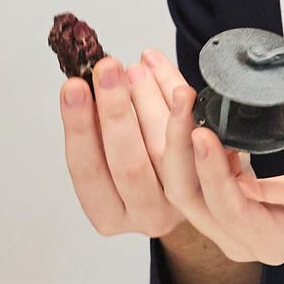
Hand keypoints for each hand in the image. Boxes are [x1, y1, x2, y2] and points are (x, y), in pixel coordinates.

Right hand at [59, 50, 185, 239]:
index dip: (79, 127)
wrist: (192, 190)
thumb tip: (82, 84)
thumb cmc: (138, 167)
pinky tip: (170, 79)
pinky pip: (194, 143)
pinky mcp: (209, 185)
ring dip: (148, 103)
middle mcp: (145, 214)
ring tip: (136, 69)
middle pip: (128, 164)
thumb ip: (97, 129)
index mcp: (109, 213)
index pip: (87, 170)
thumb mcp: (108, 157)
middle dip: (115, 111)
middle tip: (107, 69)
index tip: (74, 87)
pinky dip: (179, 106)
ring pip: (164, 151)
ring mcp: (181, 204)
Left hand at [162, 97, 283, 283]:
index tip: (203, 131)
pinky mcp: (233, 201)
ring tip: (174, 87)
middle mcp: (242, 237)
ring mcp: (232, 221)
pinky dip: (193, 135)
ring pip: (187, 180)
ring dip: (177, 134)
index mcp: (270, 239)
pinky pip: (201, 169)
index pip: (227, 207)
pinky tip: (193, 101)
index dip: (211, 169)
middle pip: (190, 195)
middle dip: (177, 144)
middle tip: (179, 96)